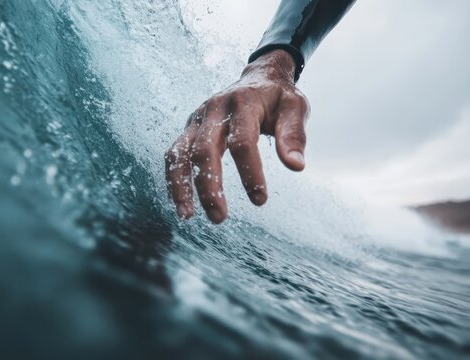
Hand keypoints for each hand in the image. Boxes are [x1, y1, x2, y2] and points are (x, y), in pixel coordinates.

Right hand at [165, 49, 309, 223]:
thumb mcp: (295, 108)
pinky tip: (181, 203)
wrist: (258, 77)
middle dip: (209, 186)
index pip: (242, 141)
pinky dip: (174, 178)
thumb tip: (295, 166)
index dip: (249, 172)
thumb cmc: (278, 97)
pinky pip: (174, 154)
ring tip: (187, 216)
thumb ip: (294, 135)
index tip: (260, 200)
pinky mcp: (190, 127)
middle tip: (219, 217)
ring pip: (180, 153)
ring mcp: (198, 118)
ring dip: (181, 186)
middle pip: (204, 150)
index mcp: (243, 102)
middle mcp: (215, 109)